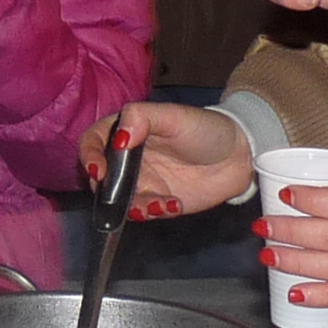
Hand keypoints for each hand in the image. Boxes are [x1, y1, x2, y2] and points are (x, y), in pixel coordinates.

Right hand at [79, 99, 254, 219]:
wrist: (239, 155)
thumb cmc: (206, 128)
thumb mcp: (174, 116)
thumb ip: (141, 118)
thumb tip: (118, 138)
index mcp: (128, 130)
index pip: (94, 140)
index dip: (88, 155)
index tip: (98, 170)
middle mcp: (129, 157)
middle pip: (100, 175)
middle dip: (108, 190)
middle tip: (126, 196)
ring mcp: (143, 181)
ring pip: (119, 199)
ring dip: (132, 206)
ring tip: (156, 205)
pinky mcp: (158, 200)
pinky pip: (144, 211)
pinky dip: (153, 212)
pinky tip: (172, 204)